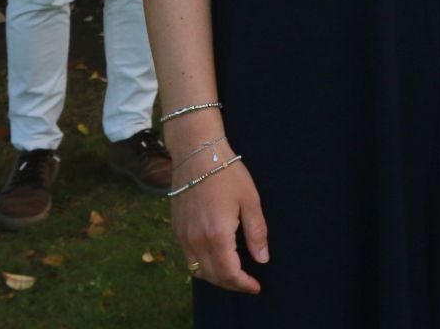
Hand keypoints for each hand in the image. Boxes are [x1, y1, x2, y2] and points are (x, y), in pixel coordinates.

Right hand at [172, 136, 266, 294]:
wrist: (197, 154)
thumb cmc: (228, 173)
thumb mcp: (251, 200)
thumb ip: (256, 232)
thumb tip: (262, 258)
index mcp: (217, 234)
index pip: (229, 273)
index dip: (243, 284)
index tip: (256, 286)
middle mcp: (196, 240)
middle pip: (212, 276)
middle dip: (231, 284)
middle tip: (248, 283)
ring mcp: (183, 235)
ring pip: (197, 270)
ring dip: (216, 277)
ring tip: (234, 274)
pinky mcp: (177, 229)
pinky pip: (188, 258)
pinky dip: (202, 266)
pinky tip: (216, 258)